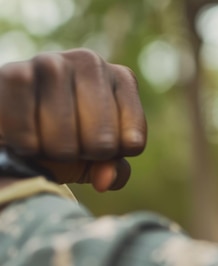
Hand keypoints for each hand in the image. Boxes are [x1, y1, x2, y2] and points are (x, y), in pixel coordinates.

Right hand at [0, 49, 146, 190]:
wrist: (15, 125)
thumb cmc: (64, 137)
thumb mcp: (96, 157)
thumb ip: (113, 170)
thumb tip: (106, 180)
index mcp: (122, 79)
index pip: (133, 142)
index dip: (111, 157)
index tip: (94, 148)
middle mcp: (91, 63)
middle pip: (103, 142)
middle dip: (82, 154)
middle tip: (65, 142)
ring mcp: (52, 62)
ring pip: (66, 140)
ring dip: (52, 151)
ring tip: (43, 137)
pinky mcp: (14, 72)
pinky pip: (29, 133)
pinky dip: (26, 145)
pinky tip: (21, 136)